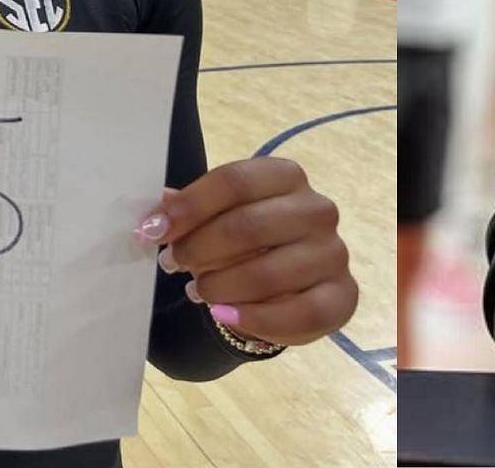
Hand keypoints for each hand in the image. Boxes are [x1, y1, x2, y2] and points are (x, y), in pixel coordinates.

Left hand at [136, 157, 356, 346]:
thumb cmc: (248, 239)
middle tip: (171, 263)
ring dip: (220, 286)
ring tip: (197, 292)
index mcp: (287, 176)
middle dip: (198, 249)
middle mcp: (317, 209)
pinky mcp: (342, 295)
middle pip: (247, 226)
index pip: (234, 181)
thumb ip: (189, 211)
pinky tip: (223, 315)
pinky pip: (298, 313)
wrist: (292, 279)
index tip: (152, 230)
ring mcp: (333, 253)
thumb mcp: (218, 216)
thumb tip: (155, 211)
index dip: (189, 206)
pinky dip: (254, 319)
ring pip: (267, 273)